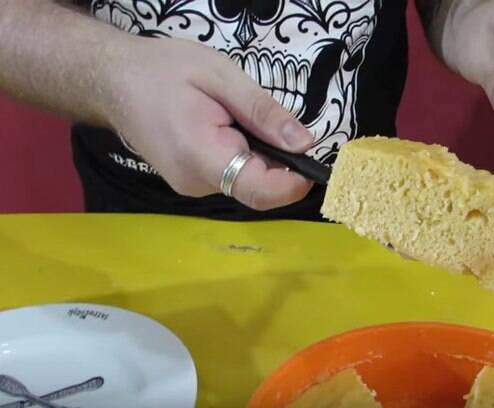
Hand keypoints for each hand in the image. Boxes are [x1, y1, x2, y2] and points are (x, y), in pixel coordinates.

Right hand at [104, 36, 313, 209]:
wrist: (114, 82)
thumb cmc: (164, 71)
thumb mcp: (221, 76)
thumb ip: (263, 112)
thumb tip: (305, 142)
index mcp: (200, 155)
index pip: (257, 189)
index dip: (293, 183)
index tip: (315, 163)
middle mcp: (195, 183)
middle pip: (256, 188)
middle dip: (280, 165)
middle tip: (280, 126)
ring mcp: (190, 187)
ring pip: (244, 183)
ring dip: (260, 159)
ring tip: (243, 120)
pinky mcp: (191, 183)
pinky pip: (231, 177)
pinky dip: (244, 159)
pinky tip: (232, 130)